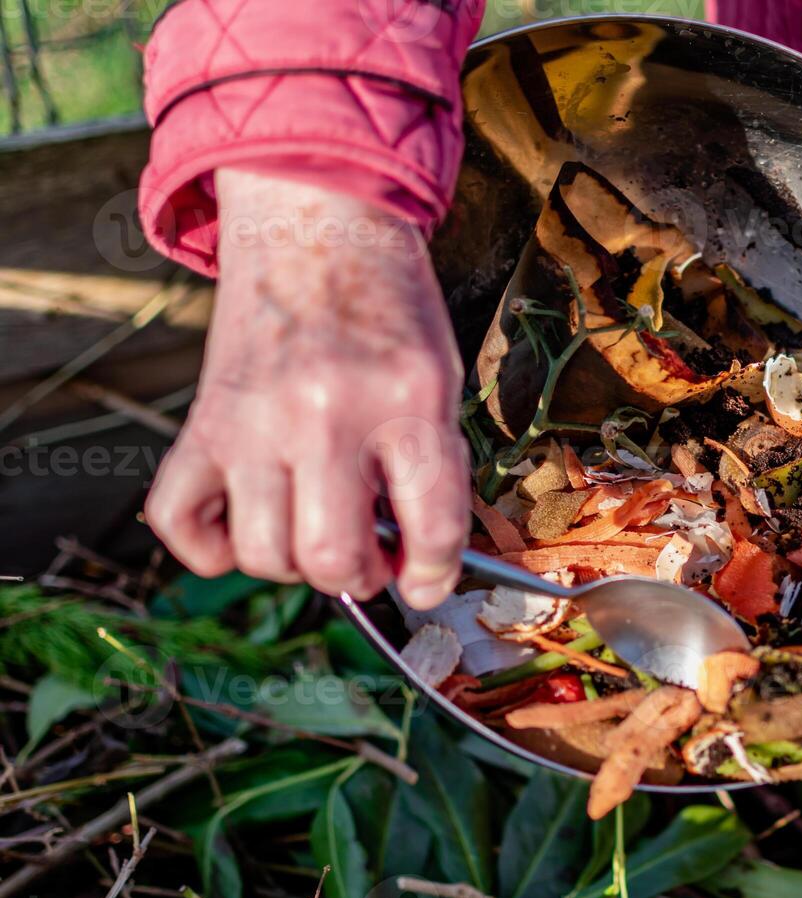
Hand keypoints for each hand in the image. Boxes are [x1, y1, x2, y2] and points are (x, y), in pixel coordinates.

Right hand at [146, 169, 469, 608]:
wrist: (316, 226)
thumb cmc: (389, 309)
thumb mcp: (438, 379)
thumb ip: (432, 466)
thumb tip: (418, 561)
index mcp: (406, 401)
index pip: (431, 527)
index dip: (434, 576)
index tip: (427, 582)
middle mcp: (326, 414)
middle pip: (331, 558)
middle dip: (361, 578)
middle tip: (372, 558)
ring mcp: (254, 420)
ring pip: (261, 553)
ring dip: (295, 565)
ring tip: (318, 532)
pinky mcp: (203, 421)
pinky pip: (178, 520)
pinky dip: (209, 547)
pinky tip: (249, 522)